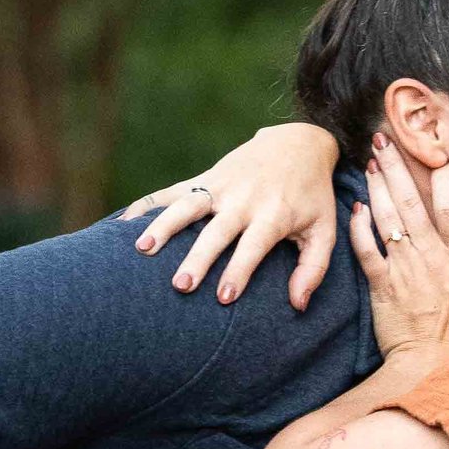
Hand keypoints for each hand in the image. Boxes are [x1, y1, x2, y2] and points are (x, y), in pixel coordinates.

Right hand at [123, 121, 342, 307]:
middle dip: (198, 257)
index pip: (254, 245)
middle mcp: (244, 199)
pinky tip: (123, 223)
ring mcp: (222, 185)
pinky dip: (147, 204)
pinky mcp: (206, 177)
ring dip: (163, 225)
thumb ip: (313, 268)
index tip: (224, 298)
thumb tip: (298, 305)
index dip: (239, 270)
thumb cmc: (312, 196)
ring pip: (188, 205)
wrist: (298, 143)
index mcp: (274, 214)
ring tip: (141, 249)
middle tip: (181, 285)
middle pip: (217, 231)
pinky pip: (171, 191)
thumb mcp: (324, 230)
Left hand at [350, 138, 448, 370]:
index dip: (444, 179)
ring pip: (387, 220)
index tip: (437, 150)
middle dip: (398, 168)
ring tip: (370, 160)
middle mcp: (431, 260)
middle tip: (384, 139)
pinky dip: (360, 227)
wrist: (430, 375)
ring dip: (377, 187)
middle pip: (412, 205)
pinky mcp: (380, 288)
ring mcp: (403, 272)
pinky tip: (357, 206)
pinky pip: (366, 251)